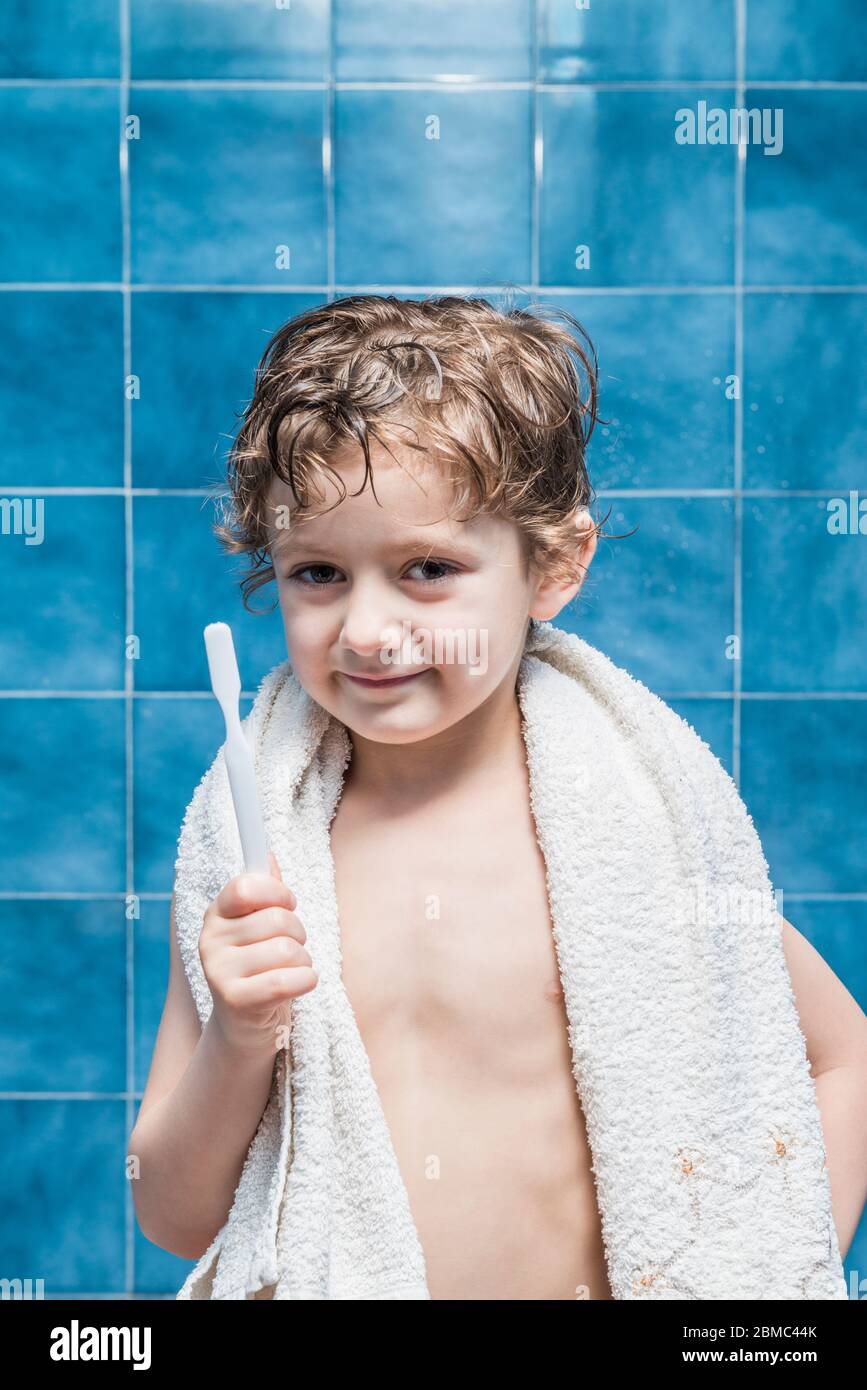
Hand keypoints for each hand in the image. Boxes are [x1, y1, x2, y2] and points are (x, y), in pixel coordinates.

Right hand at [199, 851, 316, 1055]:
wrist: (245, 1026)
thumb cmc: (259, 968)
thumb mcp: (259, 928)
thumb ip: (264, 892)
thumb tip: (267, 854)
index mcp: (216, 914)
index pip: (247, 885)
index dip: (277, 892)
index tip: (287, 904)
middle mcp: (210, 939)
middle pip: (278, 919)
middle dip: (299, 934)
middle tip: (292, 948)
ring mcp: (218, 970)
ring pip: (287, 950)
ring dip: (303, 961)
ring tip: (291, 971)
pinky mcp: (234, 1000)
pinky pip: (286, 980)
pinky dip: (306, 980)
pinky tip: (301, 984)